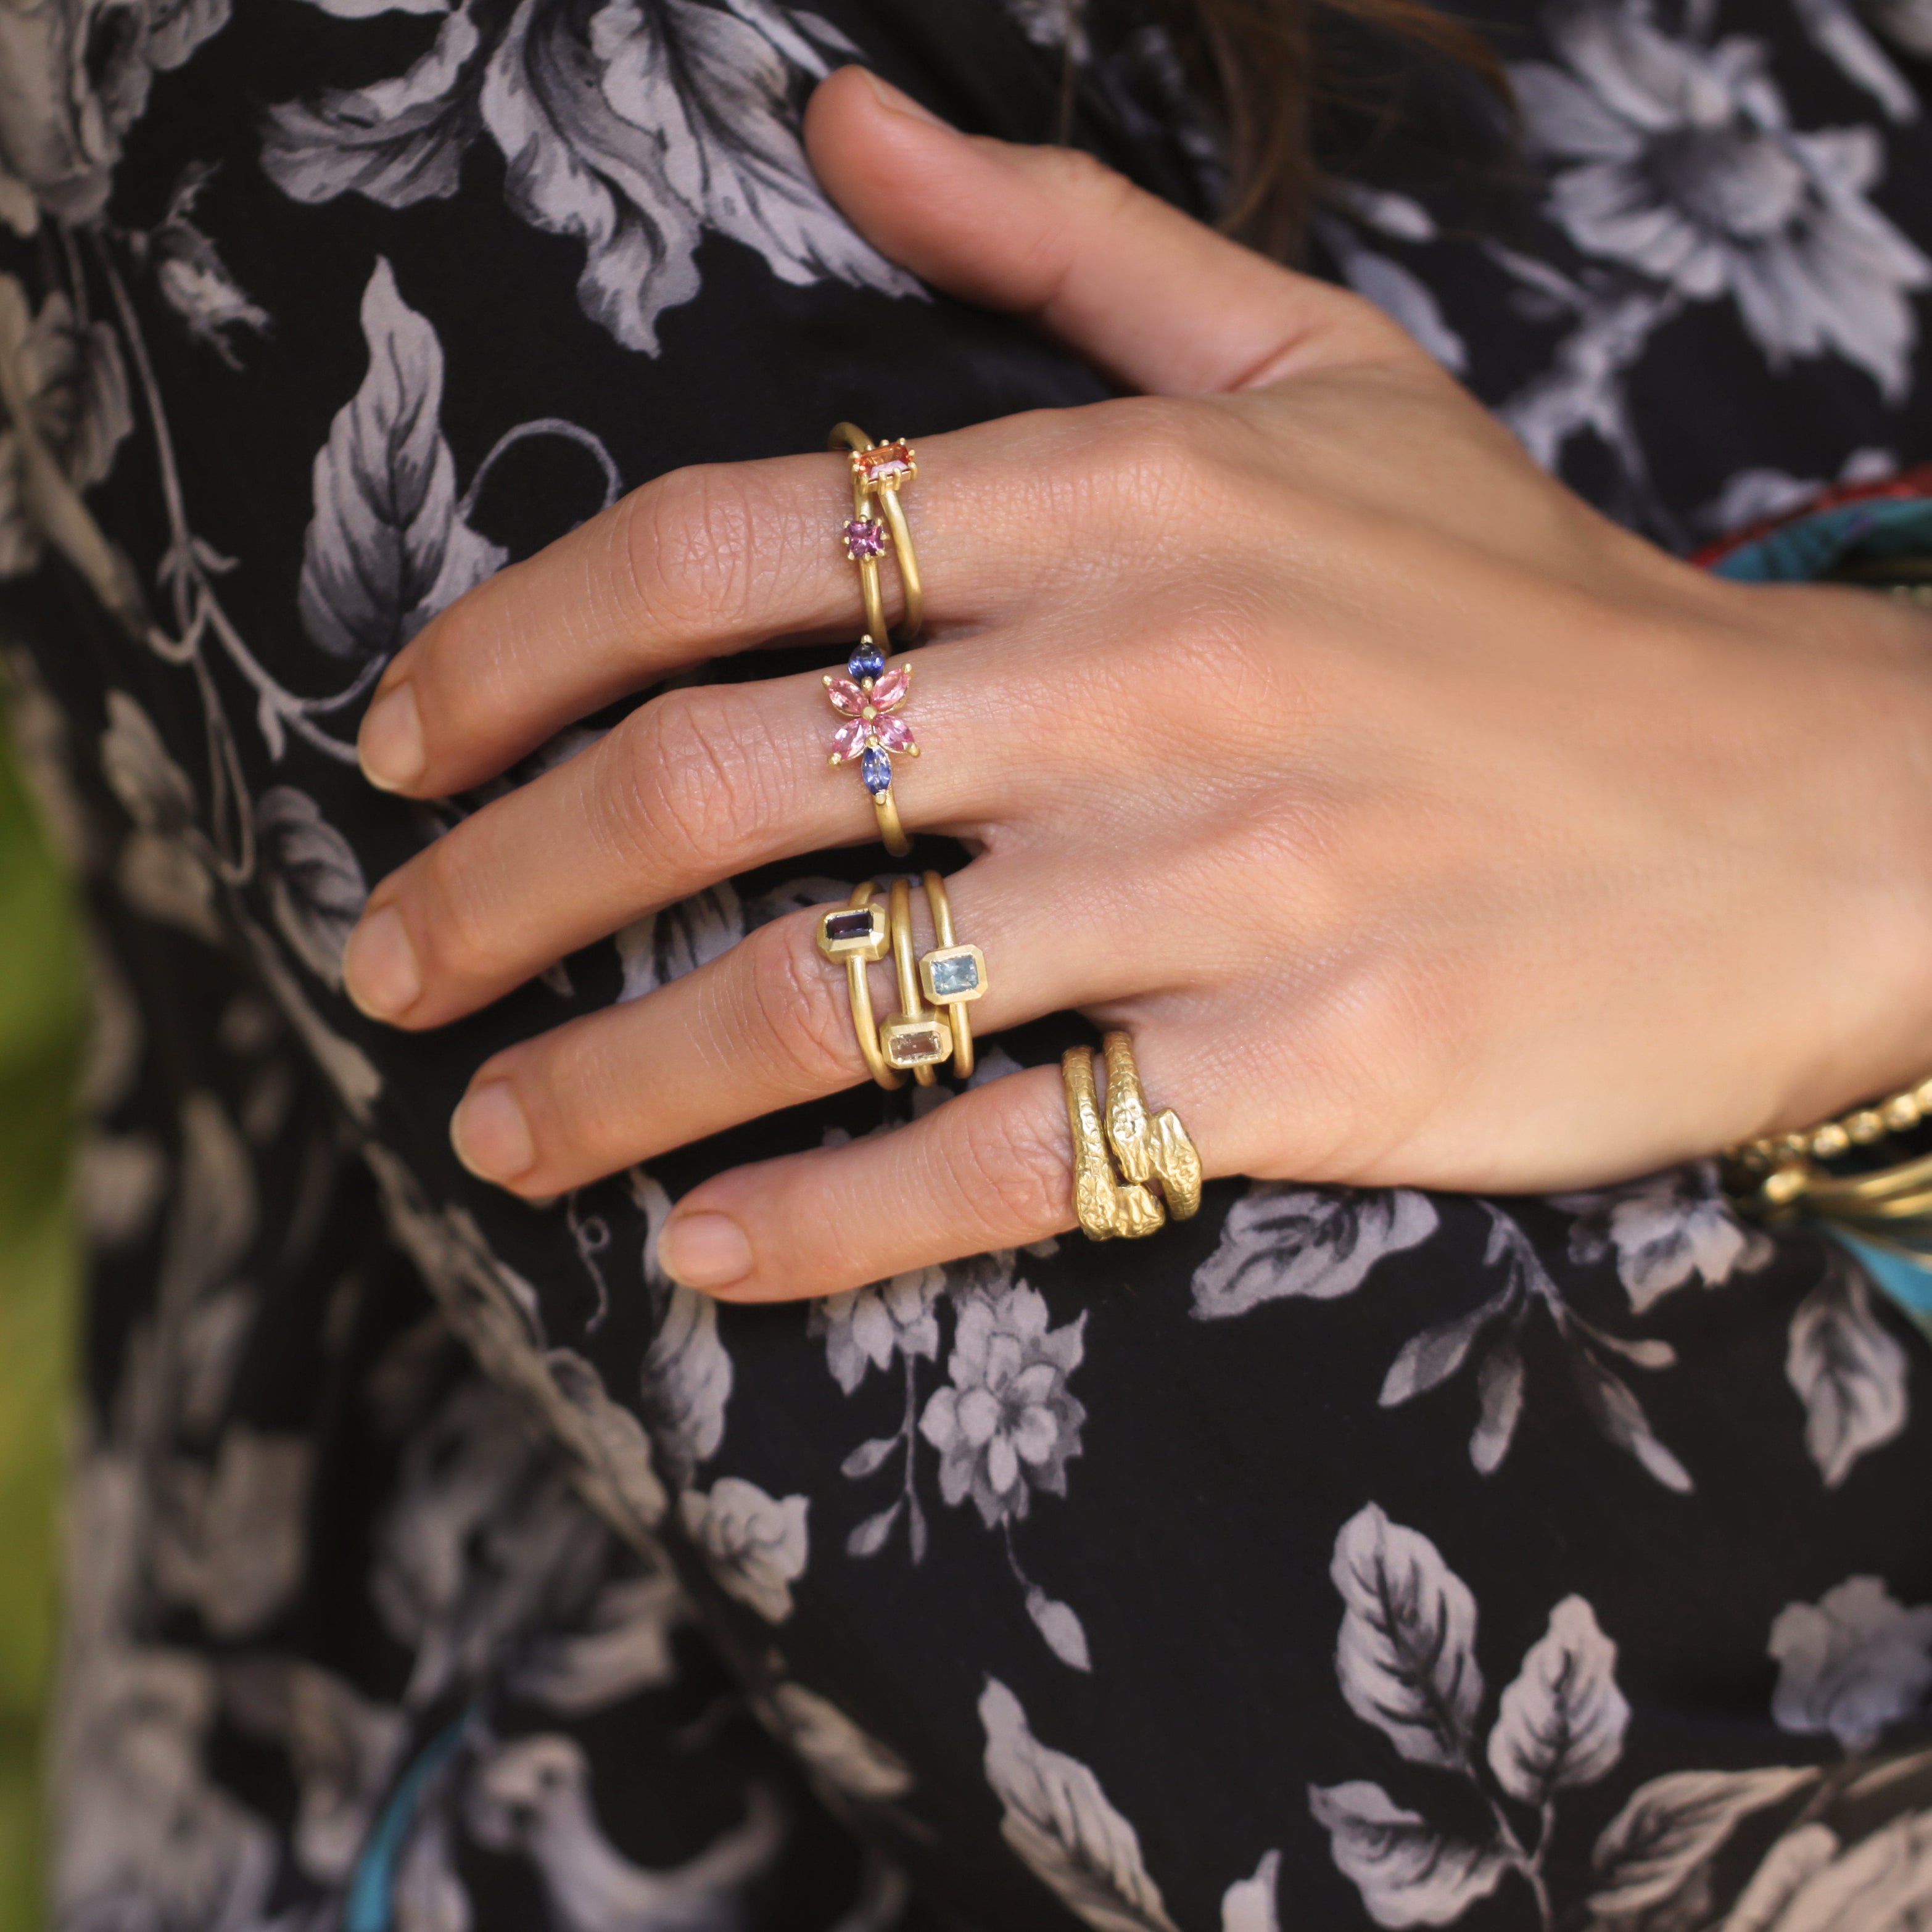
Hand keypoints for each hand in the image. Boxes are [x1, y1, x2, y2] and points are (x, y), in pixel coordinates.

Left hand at [339, 67, 1931, 1301]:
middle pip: (718, 778)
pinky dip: (828, 1218)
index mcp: (1121, 501)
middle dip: (504, 887)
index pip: (719, 546)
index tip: (399, 750)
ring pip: (828, 988)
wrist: (1810, 811)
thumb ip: (1062, 249)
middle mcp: (1144, 676)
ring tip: (498, 1138)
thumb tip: (836, 124)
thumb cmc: (1539, 608)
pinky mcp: (1307, 1070)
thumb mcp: (1322, 368)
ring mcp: (1223, 882)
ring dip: (617, 1077)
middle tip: (390, 971)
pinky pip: (1003, 1152)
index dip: (512, 647)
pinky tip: (708, 1251)